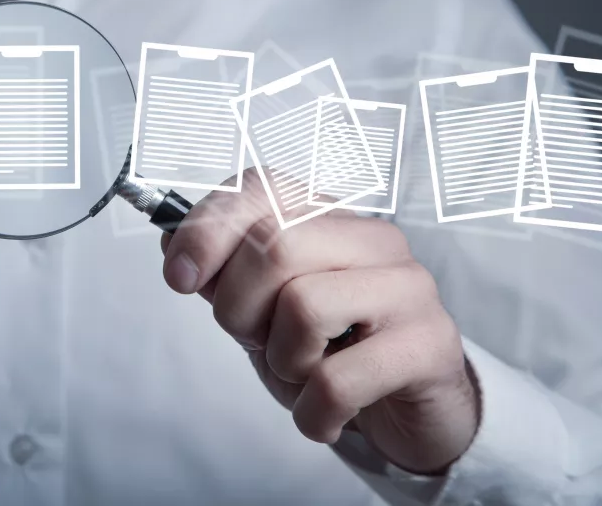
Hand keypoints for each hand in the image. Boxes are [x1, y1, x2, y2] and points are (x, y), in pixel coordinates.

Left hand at [160, 169, 478, 474]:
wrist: (407, 411)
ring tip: (302, 373)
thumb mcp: (264, 310)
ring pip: (304, 306)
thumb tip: (173, 244)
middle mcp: (372, 239)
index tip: (180, 277)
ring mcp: (407, 287)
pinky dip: (312, 411)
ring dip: (282, 361)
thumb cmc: (330, 350)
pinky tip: (323, 413)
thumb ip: (224, 274)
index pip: (259, 188)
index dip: (206, 229)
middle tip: (257, 341)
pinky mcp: (429, 345)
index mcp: (328, 218)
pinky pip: (338, 380)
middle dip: (239, 308)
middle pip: (274, 246)